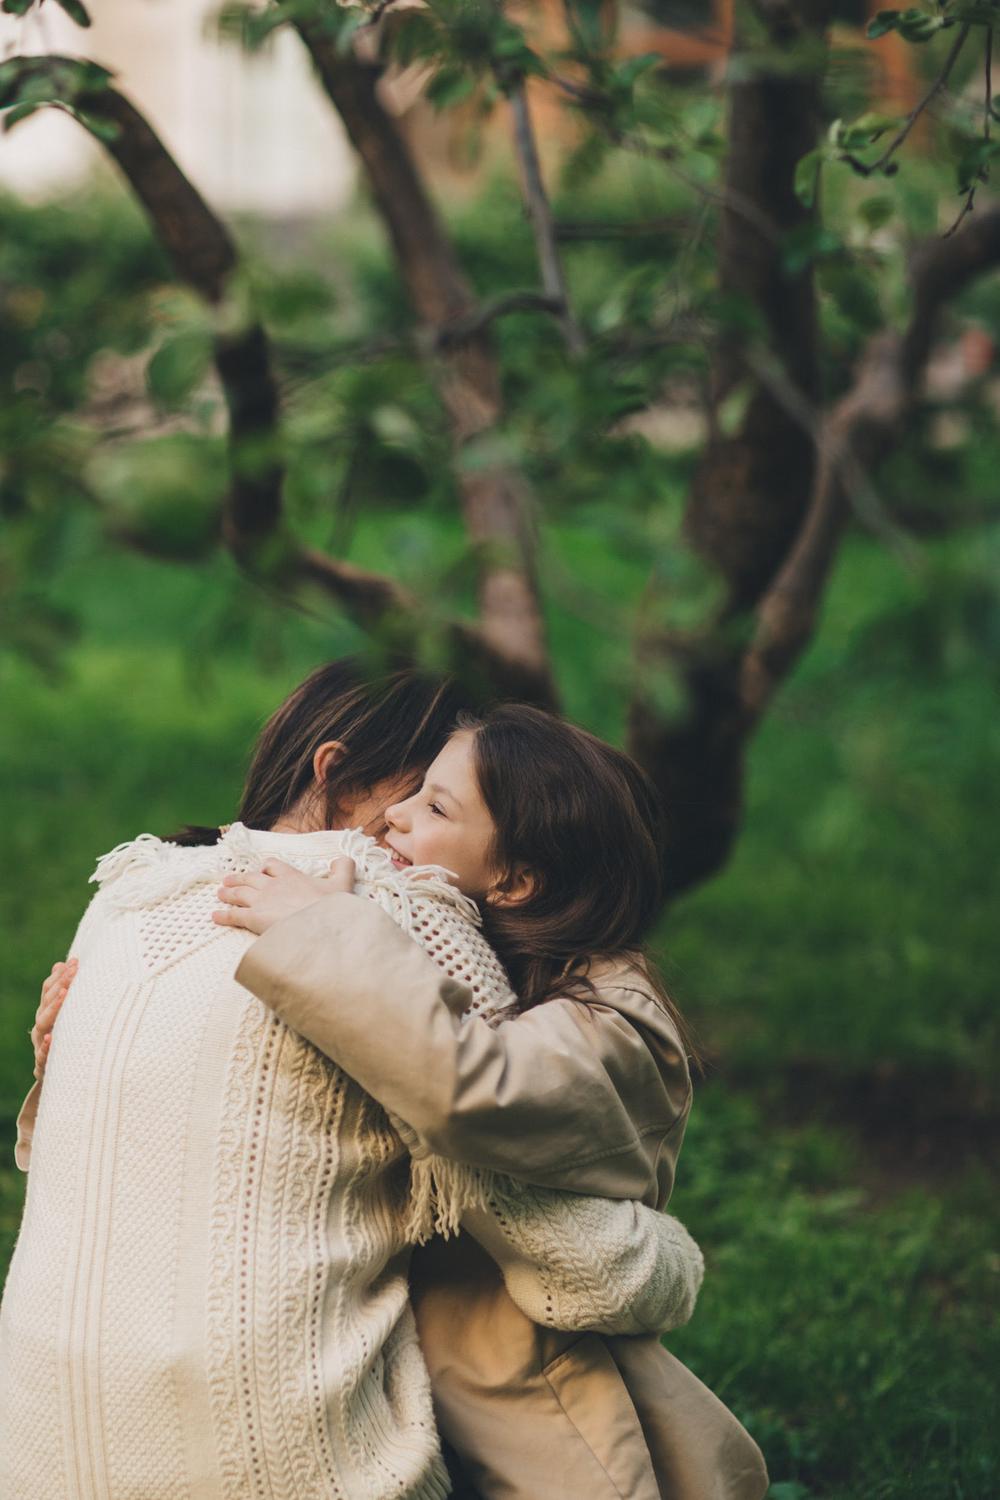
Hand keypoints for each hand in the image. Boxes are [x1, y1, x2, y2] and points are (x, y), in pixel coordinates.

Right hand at [31, 959, 76, 1080]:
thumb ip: (64, 990)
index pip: (48, 991)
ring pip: (43, 1025)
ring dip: (53, 1009)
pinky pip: (41, 1057)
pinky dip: (45, 1048)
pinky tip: (50, 1039)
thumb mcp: (68, 1015)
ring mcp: (40, 1045)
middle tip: (74, 973)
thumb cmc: (69, 1040)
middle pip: (46, 1004)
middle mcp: (41, 1027)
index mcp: (47, 1013)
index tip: (75, 962)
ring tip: (65, 995)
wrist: (64, 1078)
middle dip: (60, 986)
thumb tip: (61, 963)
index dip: (60, 976)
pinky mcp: (44, 1065)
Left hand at [213, 855, 354, 936]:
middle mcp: (273, 885)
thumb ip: (343, 868)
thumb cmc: (330, 908)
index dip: (267, 868)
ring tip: (221, 893)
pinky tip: (215, 916)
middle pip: (251, 878)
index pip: (274, 865)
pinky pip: (233, 915)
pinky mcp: (253, 918)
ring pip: (239, 893)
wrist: (319, 926)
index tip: (263, 870)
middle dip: (240, 878)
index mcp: (291, 876)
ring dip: (229, 892)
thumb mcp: (343, 884)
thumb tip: (343, 858)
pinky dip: (223, 915)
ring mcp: (261, 901)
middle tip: (229, 880)